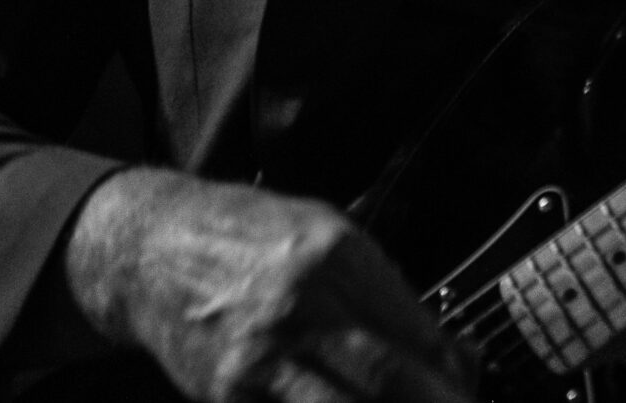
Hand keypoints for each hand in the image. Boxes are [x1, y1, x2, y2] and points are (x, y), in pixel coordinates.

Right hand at [64, 168, 477, 402]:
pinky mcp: (229, 396)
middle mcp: (301, 306)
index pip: (417, 333)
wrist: (155, 251)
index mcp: (337, 258)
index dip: (454, 378)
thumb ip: (389, 294)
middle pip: (388, 379)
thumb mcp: (330, 238)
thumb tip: (455, 356)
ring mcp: (262, 357)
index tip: (470, 393)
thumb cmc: (252, 240)